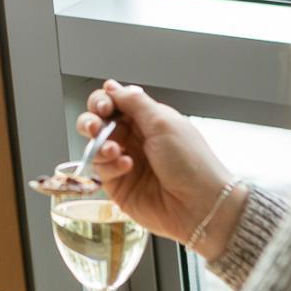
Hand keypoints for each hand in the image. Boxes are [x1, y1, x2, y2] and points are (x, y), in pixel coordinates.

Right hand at [77, 81, 244, 260]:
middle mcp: (134, 139)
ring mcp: (124, 162)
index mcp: (147, 120)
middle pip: (98, 122)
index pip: (114, 103)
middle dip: (91, 121)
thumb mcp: (163, 122)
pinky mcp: (119, 185)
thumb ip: (134, 102)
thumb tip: (111, 85)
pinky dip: (109, 165)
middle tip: (95, 127)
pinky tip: (126, 167)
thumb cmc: (191, 162)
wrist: (200, 205)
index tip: (103, 107)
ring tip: (113, 150)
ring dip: (99, 144)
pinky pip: (100, 170)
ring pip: (94, 146)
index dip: (103, 102)